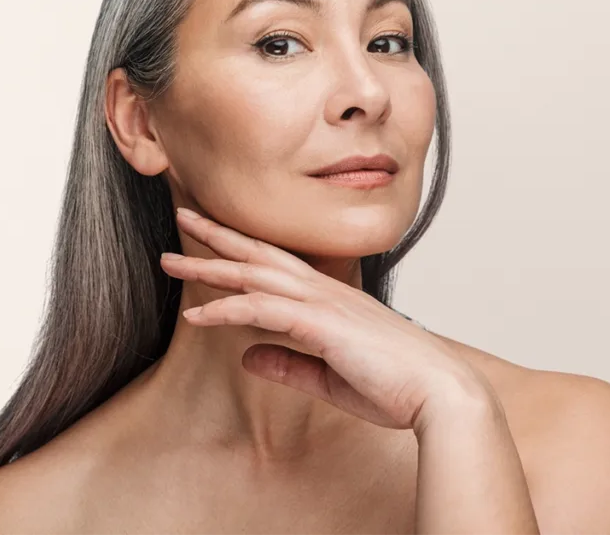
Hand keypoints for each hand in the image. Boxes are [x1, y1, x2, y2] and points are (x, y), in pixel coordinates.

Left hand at [160, 207, 499, 435]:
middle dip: (218, 237)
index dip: (243, 248)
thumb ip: (288, 364)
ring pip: (254, 275)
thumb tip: (248, 356)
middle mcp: (324, 292)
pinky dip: (226, 309)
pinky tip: (197, 314)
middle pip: (260, 254)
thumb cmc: (395, 386)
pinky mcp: (320, 324)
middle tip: (182, 216)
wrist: (439, 393)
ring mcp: (322, 304)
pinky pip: (261, 310)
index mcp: (331, 300)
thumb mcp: (329, 378)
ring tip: (169, 262)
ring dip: (209, 266)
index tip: (213, 239)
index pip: (277, 264)